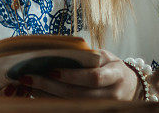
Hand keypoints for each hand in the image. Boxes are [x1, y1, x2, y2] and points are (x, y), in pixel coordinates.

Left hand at [18, 49, 140, 99]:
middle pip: (79, 94)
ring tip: (29, 85)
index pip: (93, 78)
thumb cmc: (111, 66)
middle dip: (51, 86)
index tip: (51, 70)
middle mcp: (112, 94)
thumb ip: (87, 56)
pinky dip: (53, 101)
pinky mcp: (95, 110)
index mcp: (115, 74)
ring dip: (48, 95)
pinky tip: (38, 93)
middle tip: (29, 78)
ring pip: (74, 104)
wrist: (130, 86)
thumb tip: (55, 51)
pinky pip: (72, 107)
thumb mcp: (105, 56)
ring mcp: (105, 106)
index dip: (72, 76)